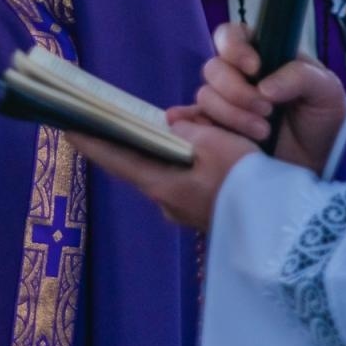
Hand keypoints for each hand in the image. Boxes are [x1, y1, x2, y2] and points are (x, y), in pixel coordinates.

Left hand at [66, 120, 258, 230]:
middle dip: (142, 138)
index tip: (65, 124)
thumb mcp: (215, 146)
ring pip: (168, 168)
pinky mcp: (202, 211)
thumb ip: (187, 132)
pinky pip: (188, 178)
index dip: (90, 140)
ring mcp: (183, 208)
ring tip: (197, 131)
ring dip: (174, 149)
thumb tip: (170, 127)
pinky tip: (212, 149)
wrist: (280, 228)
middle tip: (141, 116)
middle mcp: (165, 199)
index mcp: (160, 183)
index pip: (114, 159)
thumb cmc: (245, 183)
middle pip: (142, 161)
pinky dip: (193, 161)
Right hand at [193, 22, 345, 172]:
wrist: (321, 159)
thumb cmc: (324, 116)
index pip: (231, 36)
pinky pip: (195, 123)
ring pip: (206, 97)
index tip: (254, 67)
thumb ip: (300, 76)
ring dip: (233, 115)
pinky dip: (197, 125)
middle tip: (266, 111)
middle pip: (214, 69)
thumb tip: (264, 87)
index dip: (234, 48)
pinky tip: (205, 132)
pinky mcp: (218, 131)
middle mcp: (238, 75)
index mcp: (261, 54)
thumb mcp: (326, 89)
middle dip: (237, 91)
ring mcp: (225, 104)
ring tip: (262, 132)